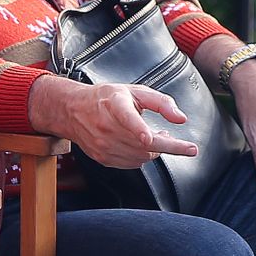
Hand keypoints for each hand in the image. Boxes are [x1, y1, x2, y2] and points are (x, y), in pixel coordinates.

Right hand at [28, 74, 198, 167]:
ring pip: (141, 157)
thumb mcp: (136, 91)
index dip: (139, 128)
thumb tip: (181, 119)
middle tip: (182, 144)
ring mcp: (103, 145)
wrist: (73, 111)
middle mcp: (106, 126)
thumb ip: (162, 103)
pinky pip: (132, 164)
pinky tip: (142, 146)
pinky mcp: (102, 158)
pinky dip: (142, 157)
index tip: (150, 136)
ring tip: (156, 138)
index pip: (127, 118)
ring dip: (155, 151)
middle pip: (143, 144)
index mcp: (114, 104)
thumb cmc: (107, 99)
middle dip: (169, 146)